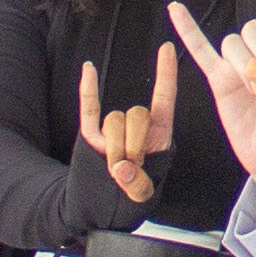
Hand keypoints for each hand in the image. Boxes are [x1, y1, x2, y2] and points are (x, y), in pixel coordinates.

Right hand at [79, 42, 180, 204]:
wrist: (102, 209)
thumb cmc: (129, 200)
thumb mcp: (140, 197)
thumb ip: (136, 185)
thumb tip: (119, 167)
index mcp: (159, 137)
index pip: (164, 99)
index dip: (166, 75)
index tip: (166, 47)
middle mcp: (137, 127)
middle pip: (136, 115)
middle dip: (132, 145)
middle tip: (129, 169)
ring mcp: (113, 129)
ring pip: (114, 121)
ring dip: (114, 148)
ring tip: (115, 170)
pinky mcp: (90, 134)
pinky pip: (89, 109)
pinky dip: (89, 90)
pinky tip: (89, 69)